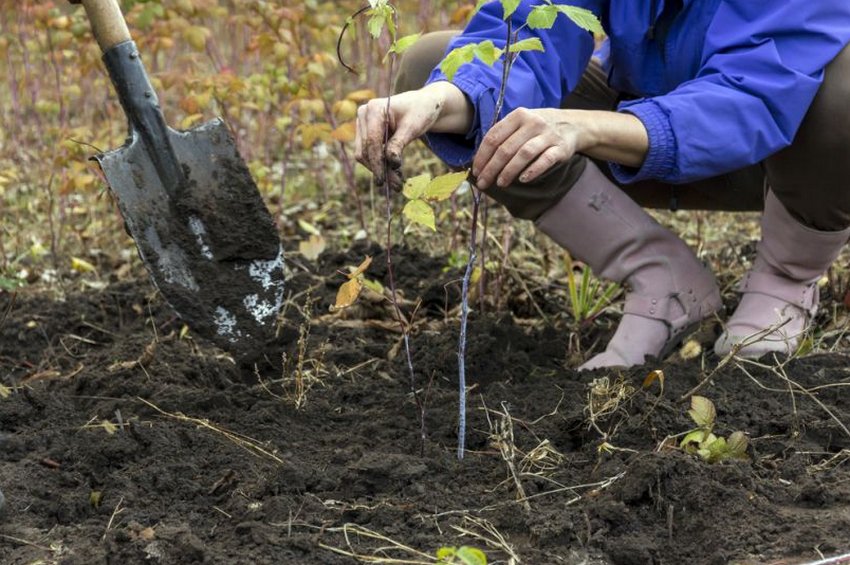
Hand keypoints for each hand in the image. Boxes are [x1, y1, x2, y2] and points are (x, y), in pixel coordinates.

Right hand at [355, 81, 471, 190]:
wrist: (423, 104)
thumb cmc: (420, 111)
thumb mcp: (412, 128)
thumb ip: (399, 143)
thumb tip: (391, 163)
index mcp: (374, 109)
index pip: (372, 141)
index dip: (377, 163)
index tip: (384, 180)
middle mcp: (364, 115)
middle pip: (366, 150)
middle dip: (380, 169)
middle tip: (397, 186)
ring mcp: (363, 124)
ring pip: (364, 154)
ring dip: (379, 169)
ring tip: (397, 182)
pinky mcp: (366, 133)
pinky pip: (369, 153)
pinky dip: (380, 164)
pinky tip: (393, 173)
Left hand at [472, 108, 584, 190]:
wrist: (572, 124)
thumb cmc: (537, 128)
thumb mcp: (520, 123)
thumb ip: (503, 136)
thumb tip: (480, 161)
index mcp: (518, 115)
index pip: (494, 137)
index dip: (482, 156)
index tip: (476, 171)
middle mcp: (533, 122)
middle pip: (506, 148)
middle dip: (492, 168)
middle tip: (483, 183)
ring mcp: (548, 135)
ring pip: (524, 154)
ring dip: (509, 171)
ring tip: (500, 183)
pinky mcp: (561, 148)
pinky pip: (545, 160)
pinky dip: (533, 170)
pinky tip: (523, 179)